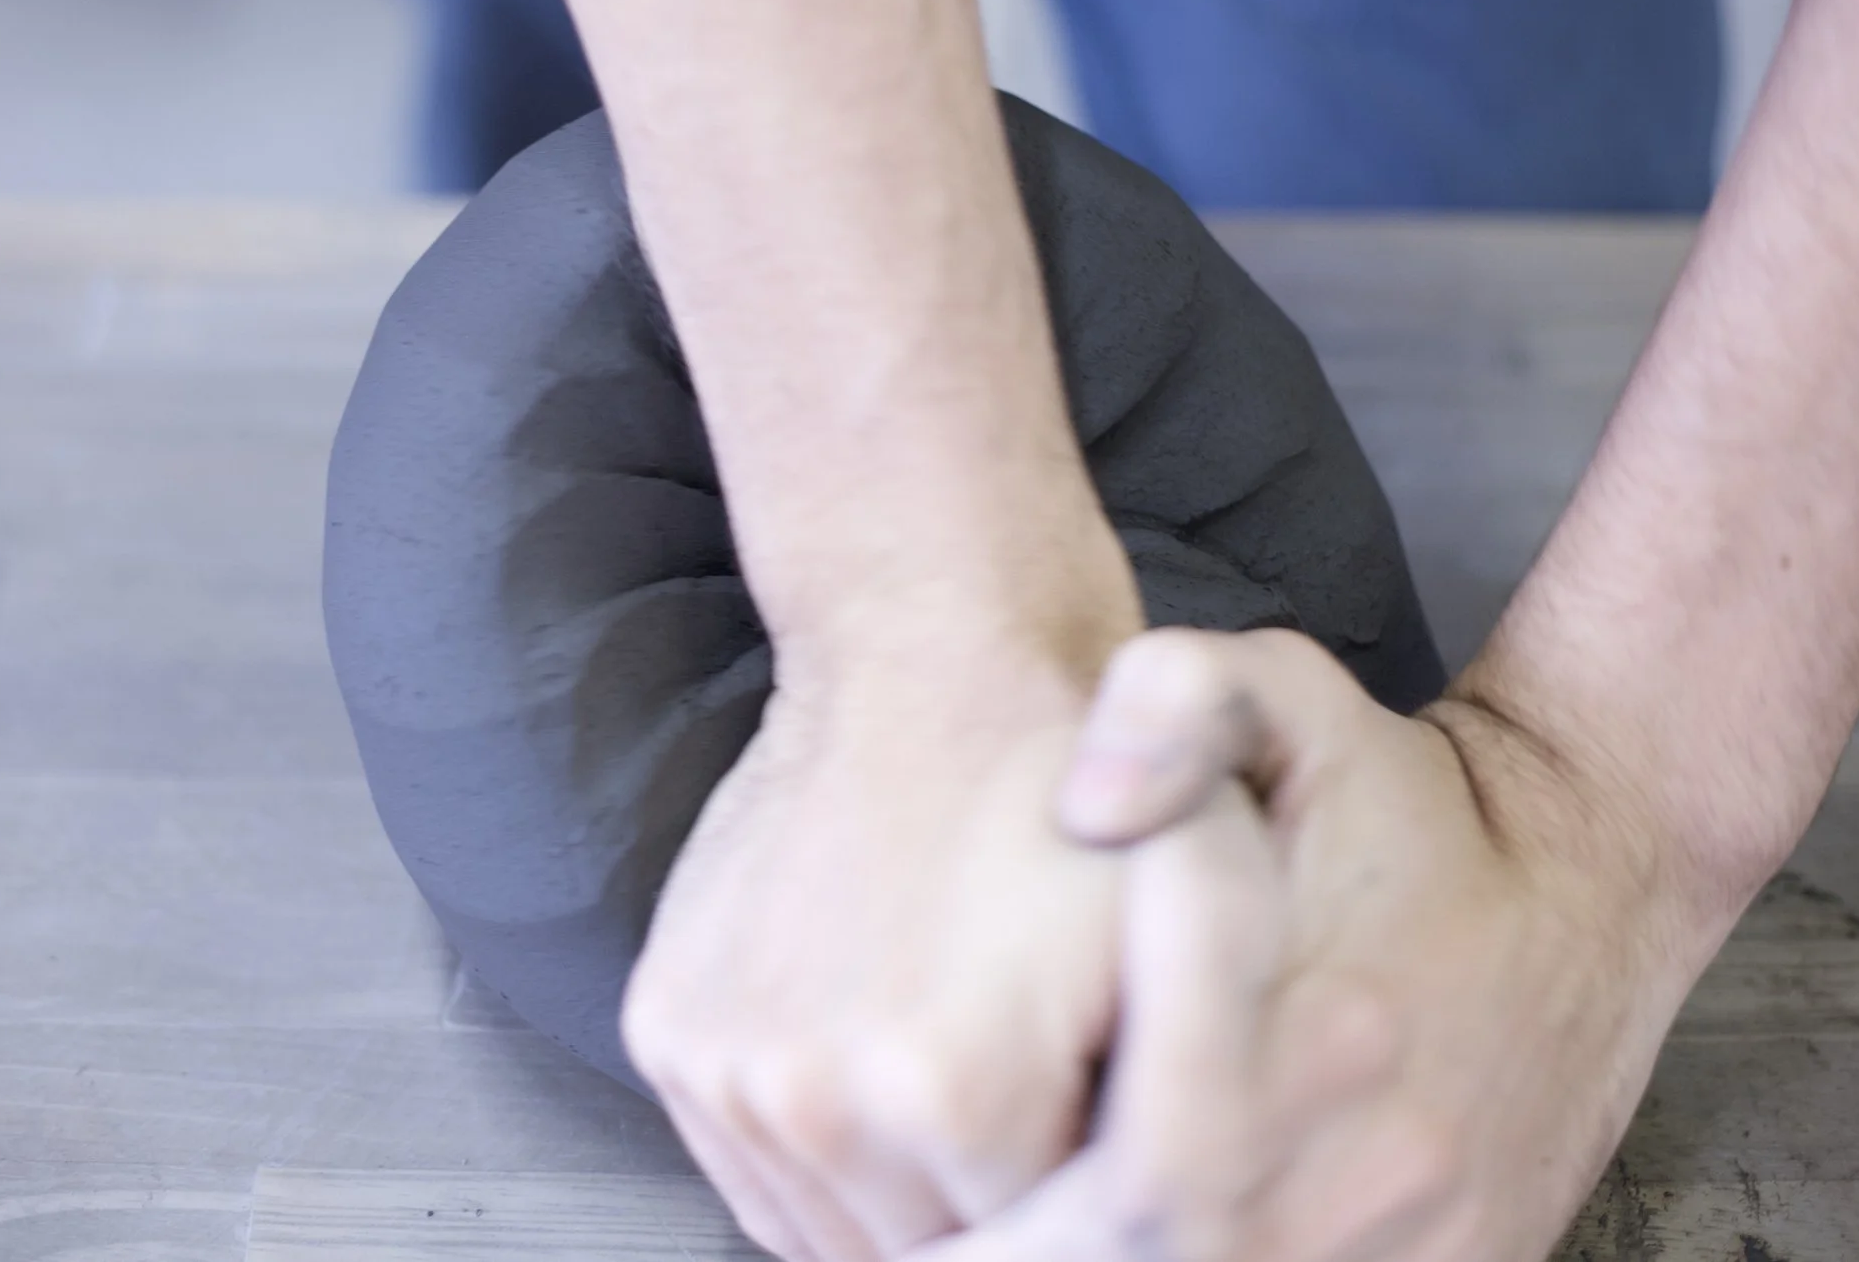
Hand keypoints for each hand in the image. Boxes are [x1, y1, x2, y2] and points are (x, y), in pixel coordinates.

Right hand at [623, 640, 1127, 1261]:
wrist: (934, 657)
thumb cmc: (1075, 793)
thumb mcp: (1192, 948)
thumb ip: (1179, 1128)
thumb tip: (1176, 1236)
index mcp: (952, 1086)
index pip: (1042, 1251)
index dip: (1083, 1216)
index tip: (1091, 1155)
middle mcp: (816, 1095)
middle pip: (930, 1254)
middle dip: (995, 1216)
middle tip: (1031, 1125)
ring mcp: (724, 1066)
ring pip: (832, 1231)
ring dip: (899, 1197)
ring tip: (959, 1096)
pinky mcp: (666, 1031)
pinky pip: (754, 1172)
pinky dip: (820, 1158)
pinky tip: (881, 1080)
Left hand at [910, 628, 1728, 1261]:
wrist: (1587, 873)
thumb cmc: (1408, 794)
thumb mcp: (1288, 695)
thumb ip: (1178, 704)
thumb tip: (1088, 804)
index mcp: (1313, 1040)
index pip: (1139, 1193)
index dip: (1020, 1215)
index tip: (949, 1192)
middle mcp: (1382, 1175)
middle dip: (1043, 1258)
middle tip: (949, 1240)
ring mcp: (1431, 1245)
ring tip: (1015, 1230)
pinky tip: (1121, 1234)